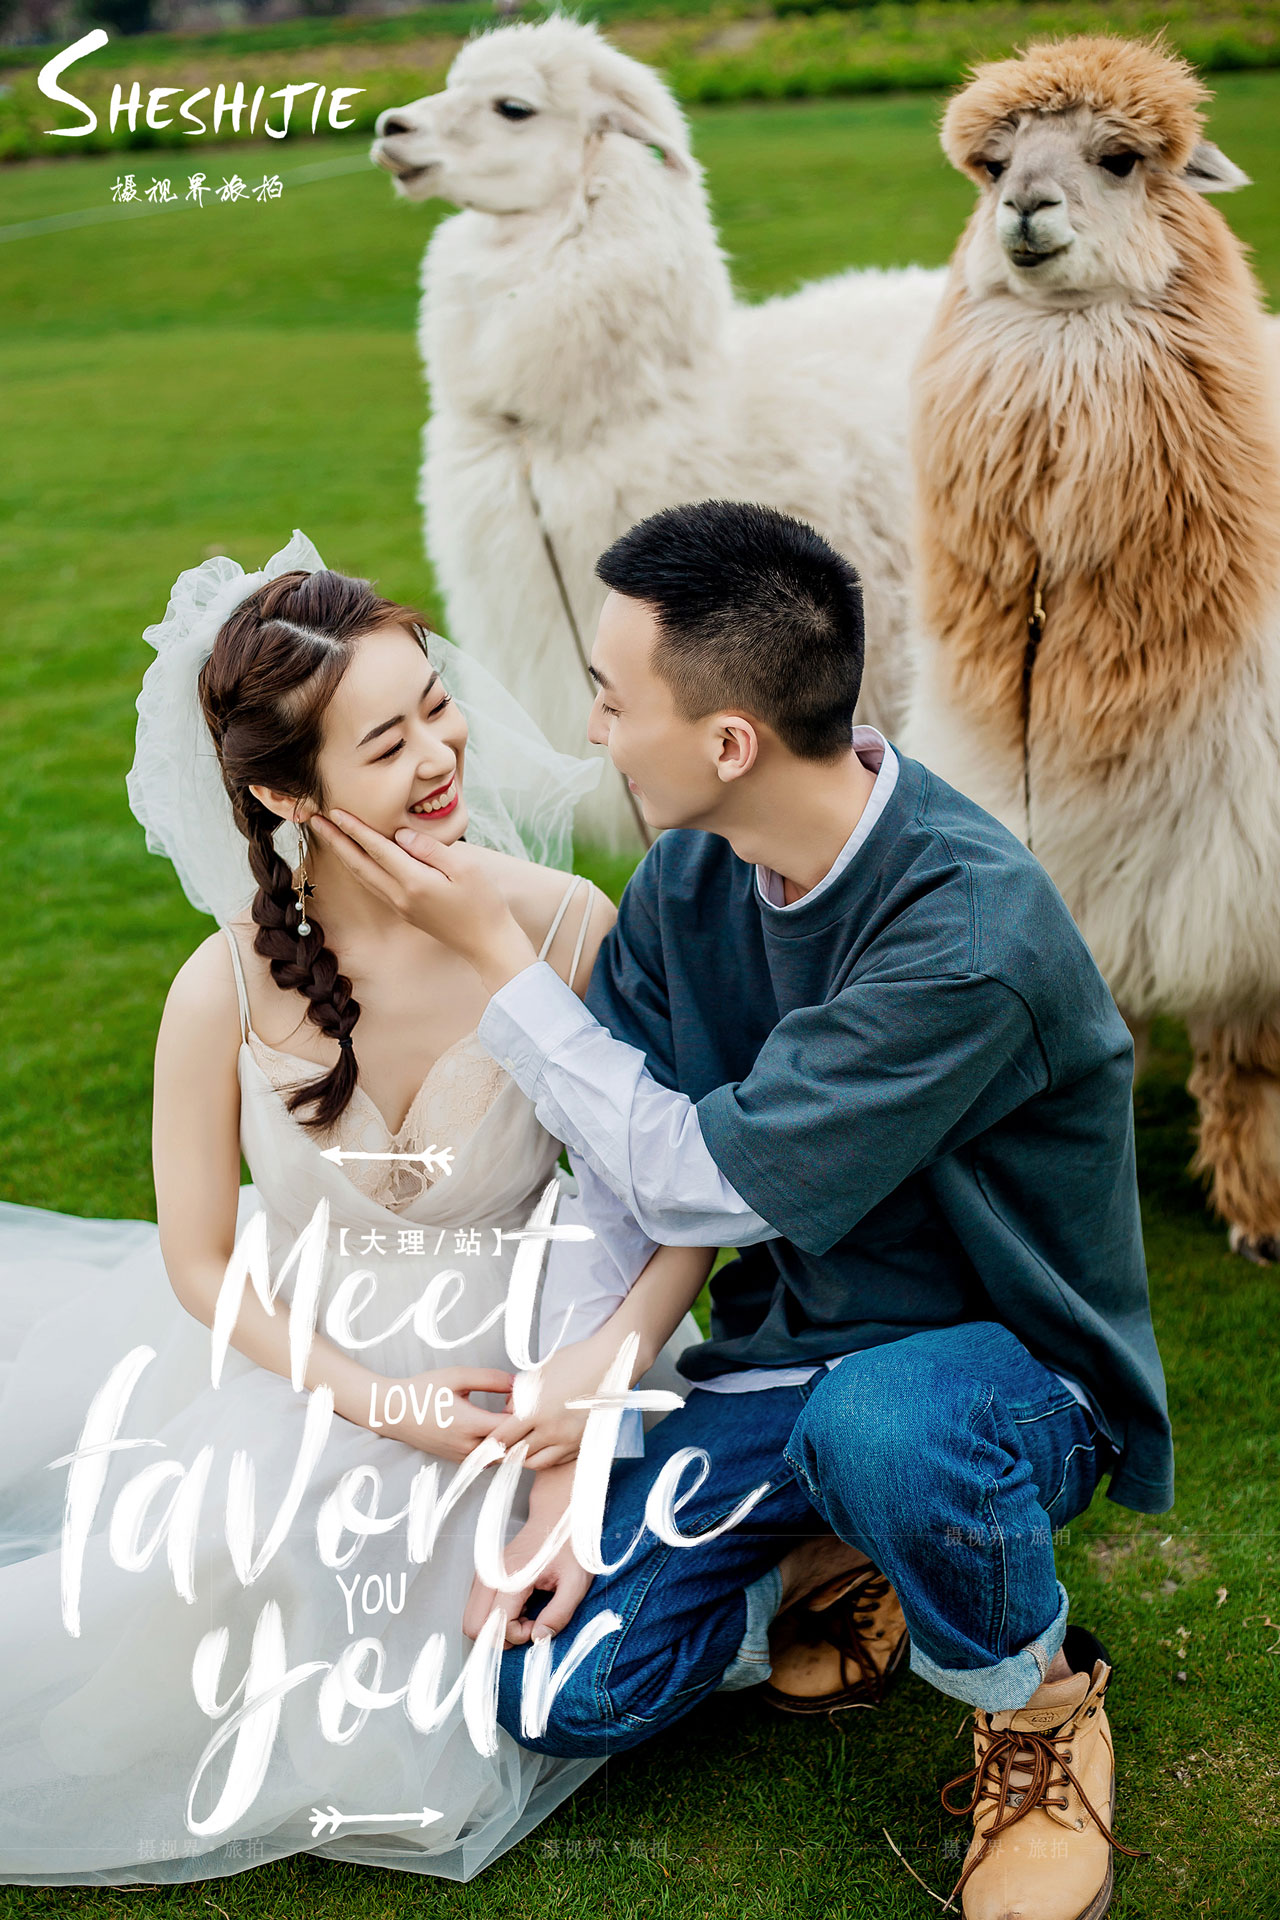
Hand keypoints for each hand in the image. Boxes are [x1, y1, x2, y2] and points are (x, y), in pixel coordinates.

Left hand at [309, 811, 537, 991]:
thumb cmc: (483, 903)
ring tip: (329, 836)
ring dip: (343, 855)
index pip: (377, 849)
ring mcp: (400, 906)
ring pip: (363, 877)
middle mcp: (400, 896)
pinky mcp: (405, 911)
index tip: (335, 811)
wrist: (489, 943)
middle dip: (336, 841)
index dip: (355, 829)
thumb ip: (430, 849)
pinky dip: (359, 868)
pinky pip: (374, 885)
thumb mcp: (465, 868)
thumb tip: (401, 835)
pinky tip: (355, 859)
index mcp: (414, 882)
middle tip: (315, 820)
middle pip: (359, 864)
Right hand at [378, 1366, 513, 1461]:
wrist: (393, 1412)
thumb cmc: (423, 1390)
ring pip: (500, 1457)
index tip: (516, 1397)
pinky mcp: (458, 1461)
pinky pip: (487, 1460)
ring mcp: (462, 1457)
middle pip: (510, 1448)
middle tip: (514, 1407)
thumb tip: (518, 1383)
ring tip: (503, 1417)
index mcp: (469, 1425)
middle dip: (519, 1429)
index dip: (522, 1413)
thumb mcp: (457, 1376)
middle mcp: (468, 1447)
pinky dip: (496, 1447)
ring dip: (508, 1440)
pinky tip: (491, 1427)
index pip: (512, 1429)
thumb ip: (490, 1378)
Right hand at [463, 1463, 590, 1646]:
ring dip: (497, 1627)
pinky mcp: (486, 1575)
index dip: (518, 1635)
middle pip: (472, 1626)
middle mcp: (491, 1575)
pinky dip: (495, 1616)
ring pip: (472, 1619)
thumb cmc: (568, 1546)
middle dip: (500, 1636)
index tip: (539, 1624)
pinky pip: (478, 1608)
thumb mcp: (575, 1583)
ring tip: (527, 1613)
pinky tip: (521, 1606)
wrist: (557, 1517)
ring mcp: (485, 1573)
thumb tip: (539, 1639)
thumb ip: (559, 1614)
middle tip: (529, 1624)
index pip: (496, 1625)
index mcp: (511, 1576)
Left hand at [490, 1328, 640, 1469]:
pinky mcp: (582, 1443)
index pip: (502, 1437)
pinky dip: (544, 1457)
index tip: (480, 1448)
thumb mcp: (538, 1374)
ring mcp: (568, 1439)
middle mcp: (551, 1430)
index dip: (488, 1445)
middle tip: (495, 1452)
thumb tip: (507, 1412)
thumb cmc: (575, 1362)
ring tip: (516, 1450)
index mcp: (535, 1410)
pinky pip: (556, 1460)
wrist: (612, 1364)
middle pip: (517, 1453)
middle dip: (503, 1453)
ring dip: (523, 1458)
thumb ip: (517, 1396)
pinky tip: (540, 1448)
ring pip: (536, 1462)